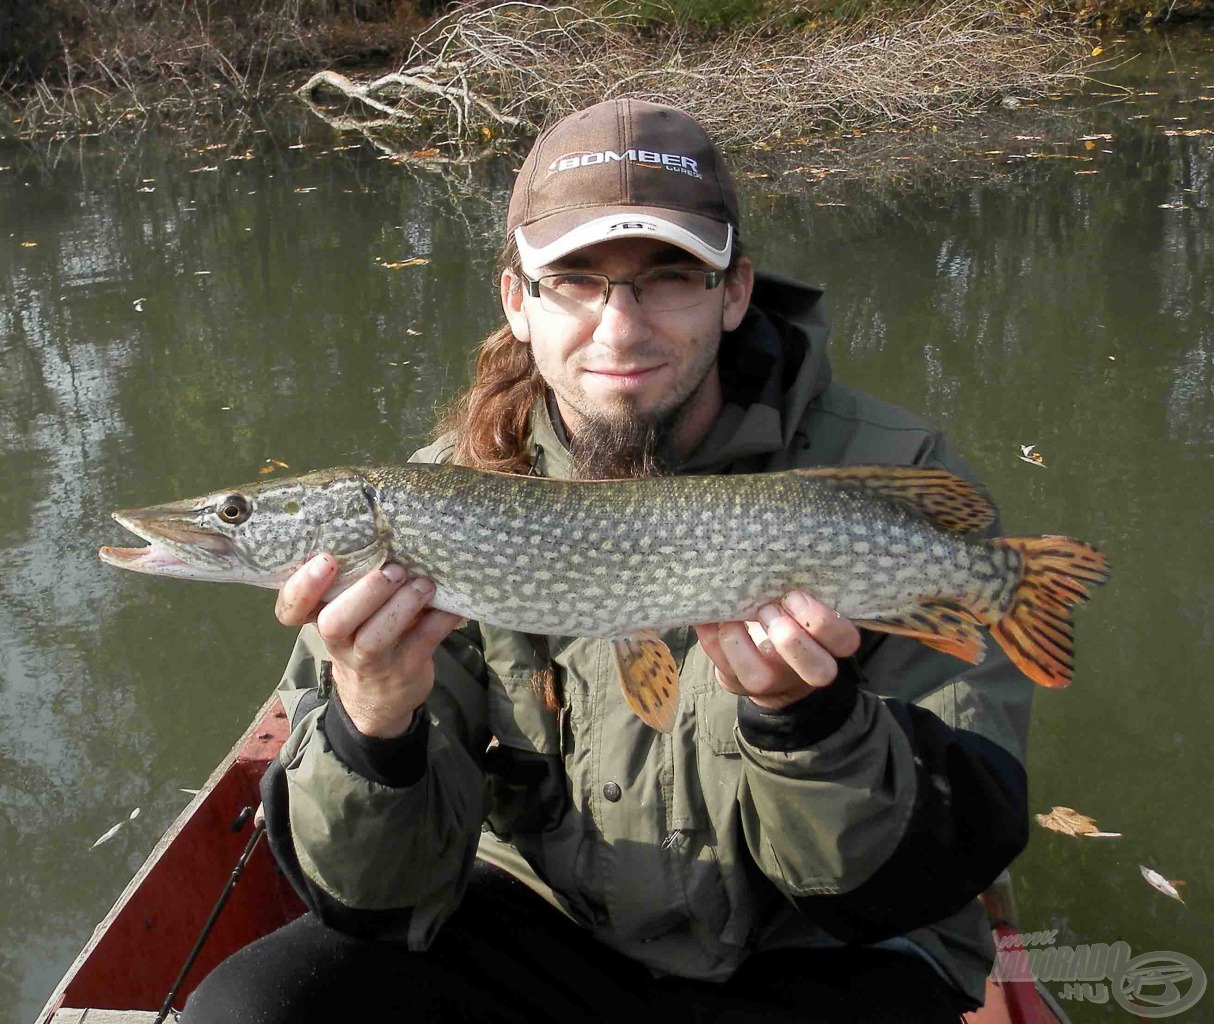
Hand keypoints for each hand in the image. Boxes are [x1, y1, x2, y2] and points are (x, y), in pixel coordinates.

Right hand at [275, 554, 463, 737]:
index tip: (325, 560)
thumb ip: (357, 579)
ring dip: (401, 606)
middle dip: (364, 593)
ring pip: (374, 638)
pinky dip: (441, 618)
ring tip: (424, 585)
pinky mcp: (405, 668)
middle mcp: (339, 641)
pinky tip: (454, 602)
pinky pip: (423, 641)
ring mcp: (371, 660)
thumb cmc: (364, 634)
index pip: (290, 610)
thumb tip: (391, 530)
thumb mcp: (350, 612)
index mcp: (320, 618)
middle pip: (334, 623)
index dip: (301, 588)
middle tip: (393, 570)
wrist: (380, 697)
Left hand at [693, 591, 860, 709]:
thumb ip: (802, 582)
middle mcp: (807, 670)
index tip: (793, 594)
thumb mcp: (803, 599)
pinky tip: (709, 615)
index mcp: (830, 644)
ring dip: (740, 639)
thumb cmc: (790, 613)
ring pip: (761, 677)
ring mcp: (773, 682)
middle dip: (790, 638)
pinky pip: (723, 667)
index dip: (820, 618)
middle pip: (819, 671)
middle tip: (767, 609)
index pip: (845, 640)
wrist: (768, 657)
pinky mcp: (740, 684)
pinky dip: (711, 637)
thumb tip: (780, 539)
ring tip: (732, 613)